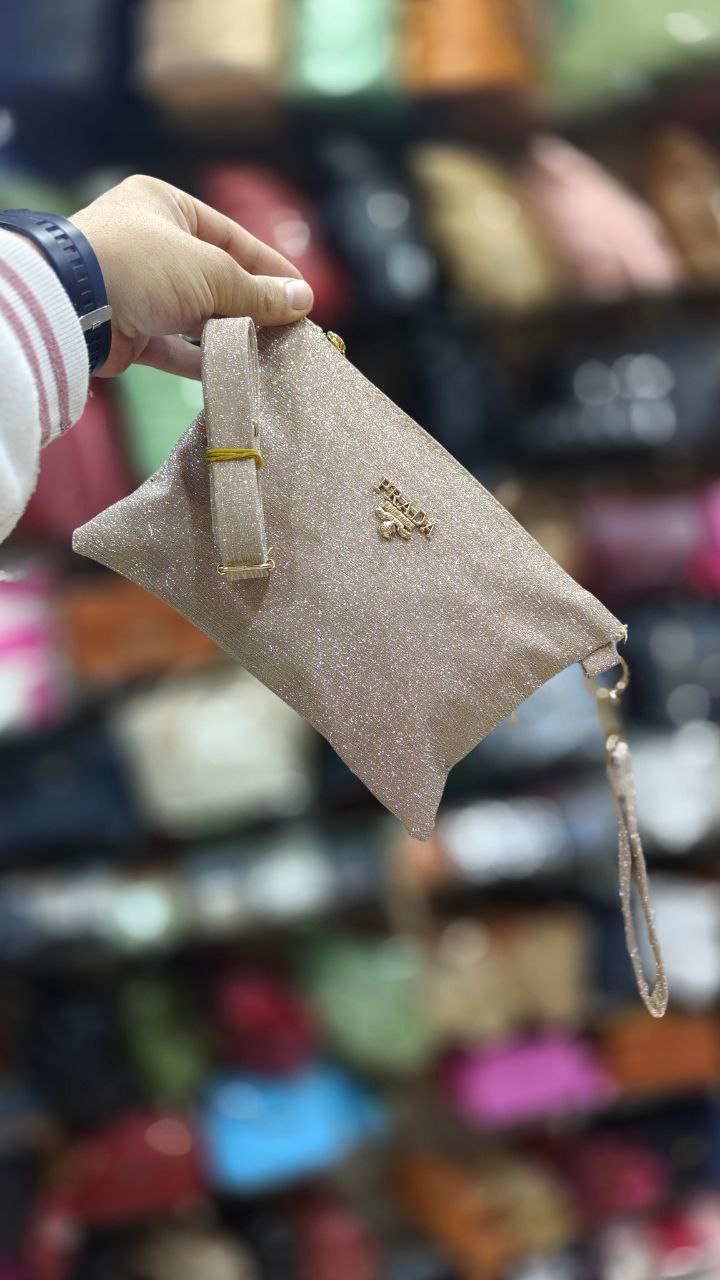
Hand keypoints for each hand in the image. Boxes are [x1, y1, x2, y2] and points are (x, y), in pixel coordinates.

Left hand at [71, 174, 313, 378]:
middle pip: (215, 277)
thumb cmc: (141, 266)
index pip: (230, 236)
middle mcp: (149, 243)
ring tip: (267, 352)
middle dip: (251, 305)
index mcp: (165, 206)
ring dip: (229, 334)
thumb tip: (301, 301)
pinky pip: (173, 346)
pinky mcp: (128, 330)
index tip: (300, 295)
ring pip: (195, 314)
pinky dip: (201, 359)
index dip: (269, 267)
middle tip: (288, 329)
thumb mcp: (210, 272)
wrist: (71, 306)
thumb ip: (256, 291)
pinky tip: (232, 369)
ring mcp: (136, 288)